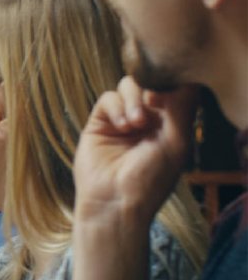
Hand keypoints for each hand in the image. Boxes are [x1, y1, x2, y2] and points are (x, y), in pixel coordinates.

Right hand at [73, 77, 195, 228]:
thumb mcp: (176, 143)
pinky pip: (108, 98)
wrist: (115, 200)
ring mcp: (123, 119)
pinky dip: (116, 108)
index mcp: (172, 124)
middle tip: (153, 104)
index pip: (174, 88)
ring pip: (128, 85)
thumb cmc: (151, 179)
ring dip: (133, 99)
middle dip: (151, 89)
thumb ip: (180, 109)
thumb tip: (176, 79)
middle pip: (150, 81)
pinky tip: (121, 127)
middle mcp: (148, 118)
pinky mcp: (99, 122)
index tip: (166, 97)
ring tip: (135, 124)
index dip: (171, 83)